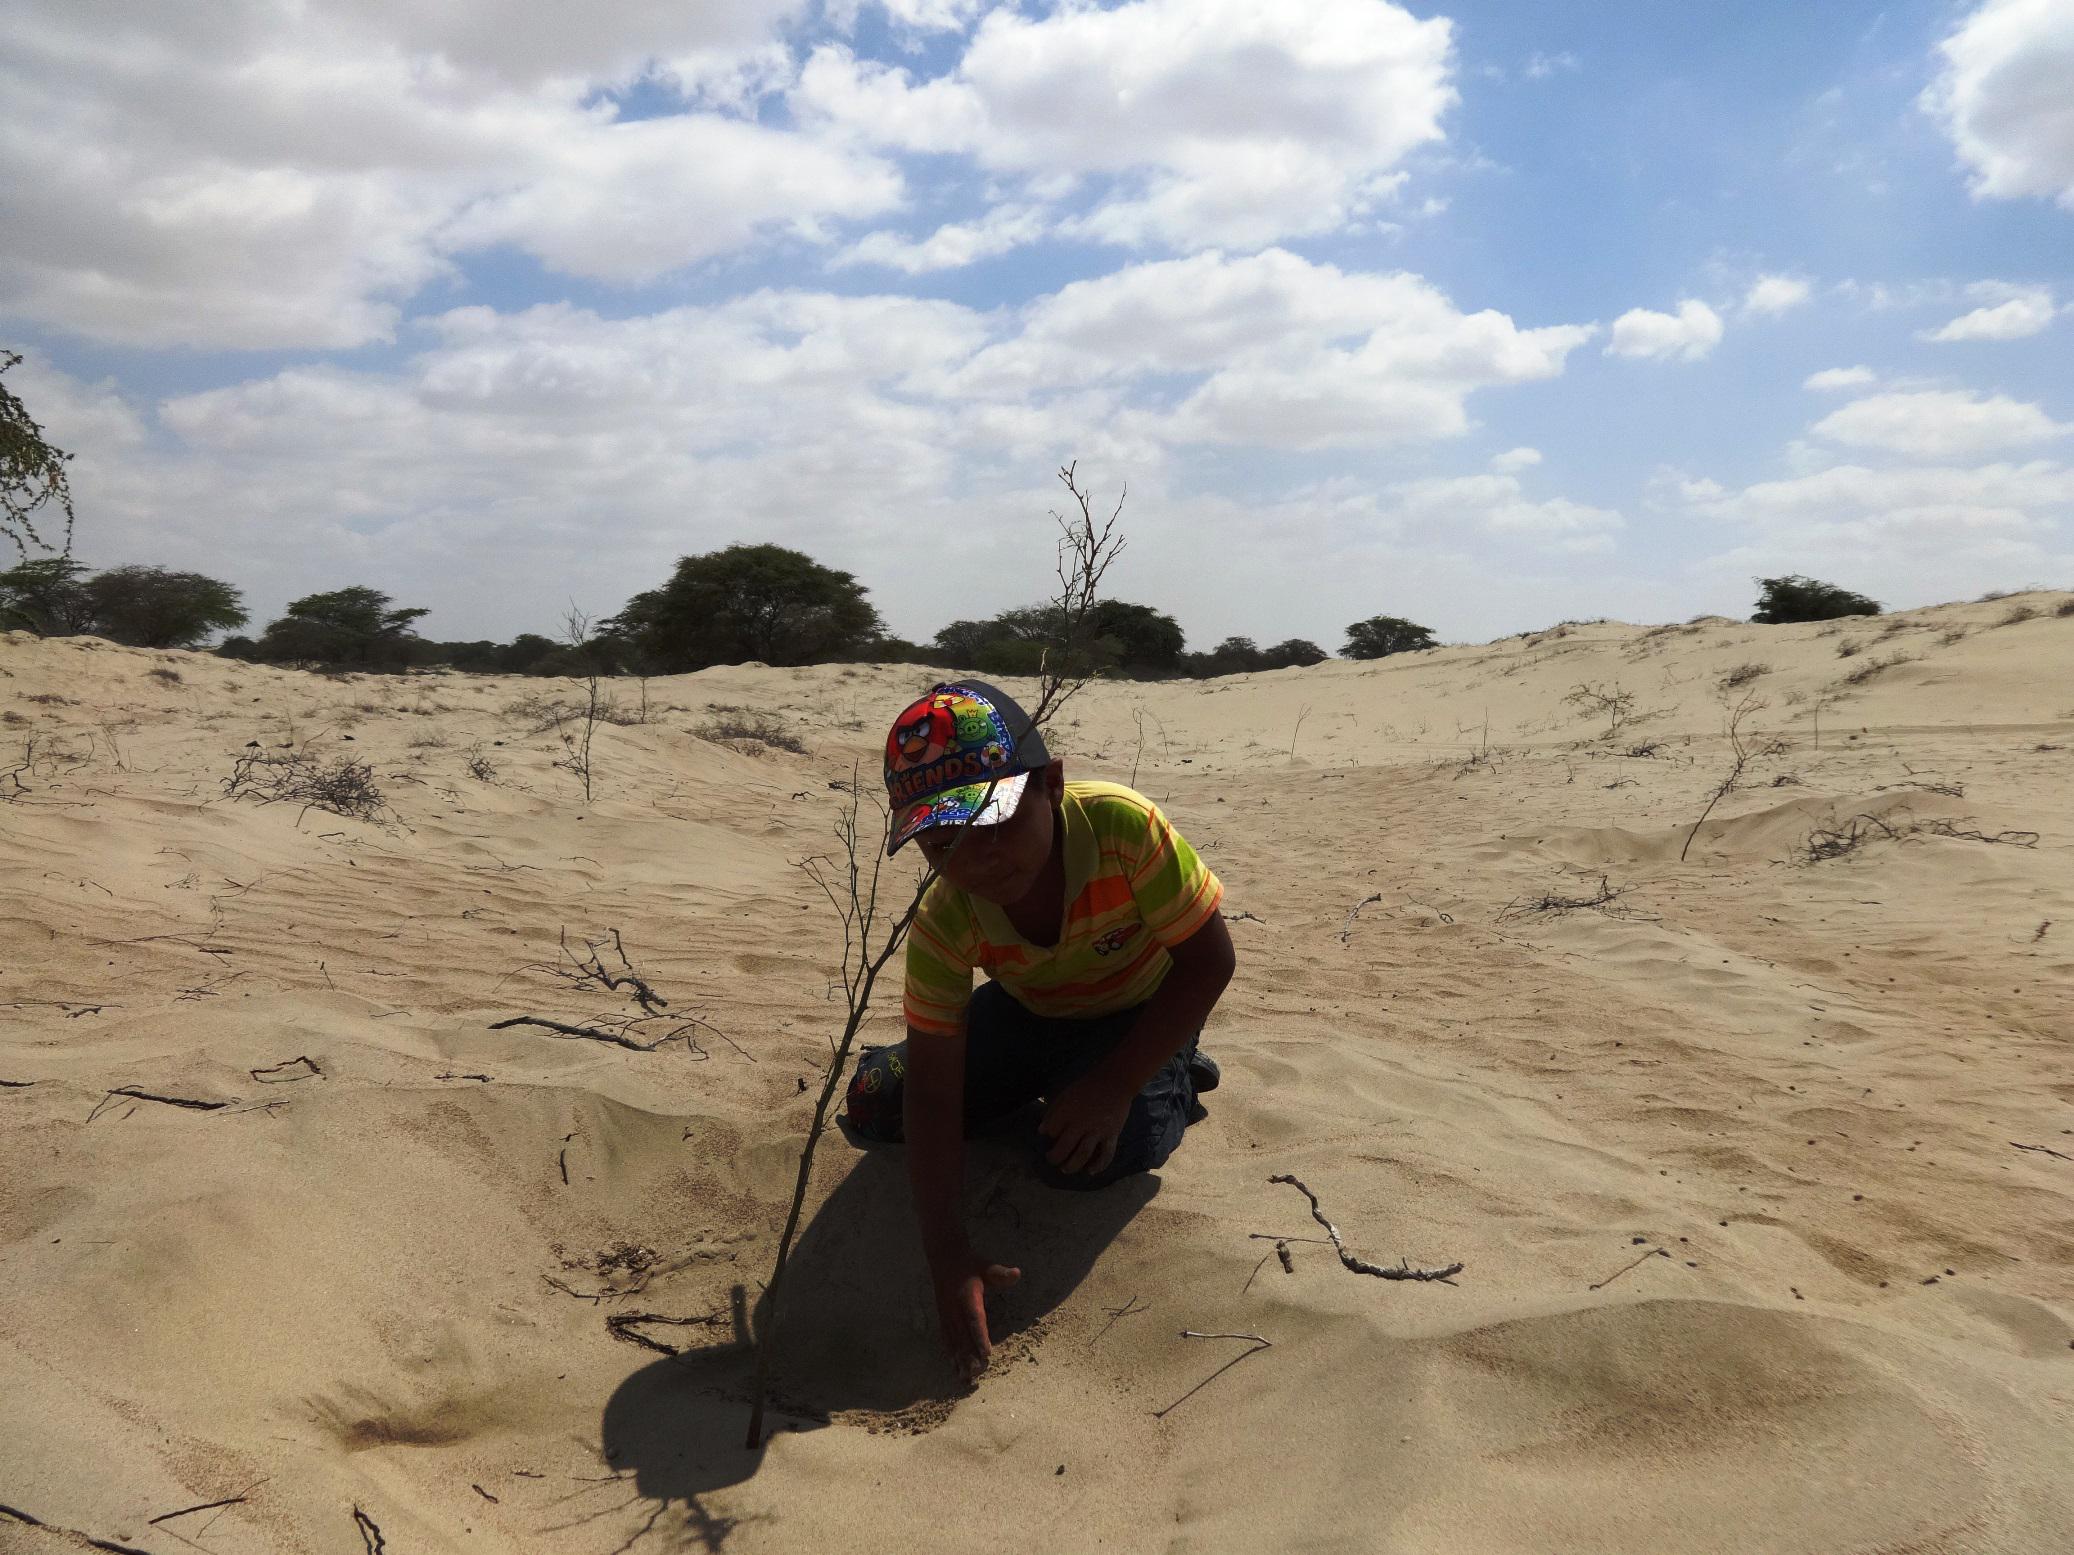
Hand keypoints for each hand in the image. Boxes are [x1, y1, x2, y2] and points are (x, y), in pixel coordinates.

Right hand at [930, 1251, 1020, 1382]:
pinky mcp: (943, 1318)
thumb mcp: (987, 1266)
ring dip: (958, 1360)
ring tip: (964, 1378)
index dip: (980, 1336)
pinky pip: (946, 1339)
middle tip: (976, 1374)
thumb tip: (1017, 1274)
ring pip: (953, 1341)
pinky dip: (950, 1354)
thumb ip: (1001, 1273)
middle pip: (963, 1335)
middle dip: (969, 1356)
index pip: (975, 1319)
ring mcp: (947, 1314)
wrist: (945, 1258)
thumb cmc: (970, 1264)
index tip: (986, 1353)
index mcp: (968, 1296)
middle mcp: (955, 1308)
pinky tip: (953, 1367)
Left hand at [1039, 1074, 1133, 1177]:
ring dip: (1072, 1166)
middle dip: (1054, 1157)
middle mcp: (1080, 1124)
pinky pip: (1106, 1155)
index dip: (1049, 1134)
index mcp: (1067, 1112)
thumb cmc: (1087, 1087)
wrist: (1115, 1082)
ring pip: (1082, 1155)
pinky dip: (1098, 1166)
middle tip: (1052, 1159)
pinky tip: (1090, 1171)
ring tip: (1065, 1169)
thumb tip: (1042, 1130)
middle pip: (1064, 1147)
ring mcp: (1097, 1131)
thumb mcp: (1065, 1094)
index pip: (1051, 1131)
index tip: (1050, 1135)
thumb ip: (1053, 1112)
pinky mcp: (1111, 1135)